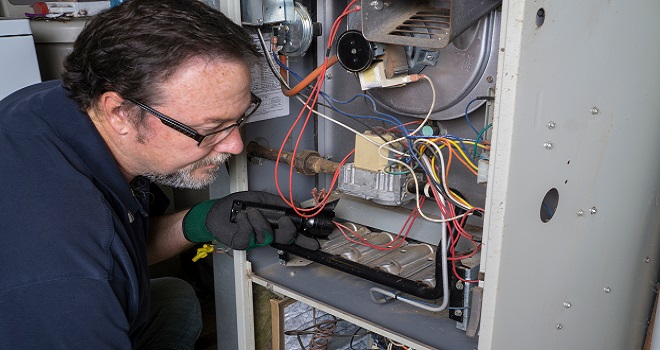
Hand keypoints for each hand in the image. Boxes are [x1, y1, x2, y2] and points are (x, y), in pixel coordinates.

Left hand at [183, 191, 319, 249]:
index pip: (293, 234)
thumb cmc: (238, 206)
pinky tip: (241, 216)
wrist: (217, 211)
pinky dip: (245, 221)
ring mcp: (255, 240)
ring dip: (259, 220)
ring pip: (266, 235)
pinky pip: (249, 234)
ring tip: (250, 212)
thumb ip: (279, 202)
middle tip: (286, 221)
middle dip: (288, 230)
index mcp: (274, 225)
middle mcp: (267, 234)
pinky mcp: (242, 242)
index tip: (315, 241)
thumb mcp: (261, 199)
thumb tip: (296, 205)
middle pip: (285, 239)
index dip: (304, 239)